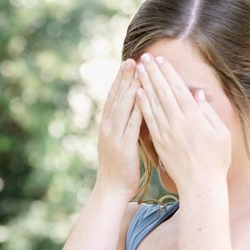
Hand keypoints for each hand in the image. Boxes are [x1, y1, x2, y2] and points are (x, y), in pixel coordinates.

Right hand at [95, 59, 144, 200]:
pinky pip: (131, 123)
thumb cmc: (120, 169)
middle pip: (116, 97)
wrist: (112, 190)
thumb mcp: (120, 144)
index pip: (113, 98)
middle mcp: (107, 128)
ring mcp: (114, 136)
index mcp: (106, 126)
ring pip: (122, 106)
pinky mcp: (123, 146)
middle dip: (124, 78)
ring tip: (137, 71)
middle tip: (132, 59)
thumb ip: (125, 128)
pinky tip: (142, 95)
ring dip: (130, 87)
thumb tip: (135, 113)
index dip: (120, 80)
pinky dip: (136, 108)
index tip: (128, 64)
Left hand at [135, 54, 230, 195]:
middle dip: (154, 73)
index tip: (161, 60)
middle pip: (163, 92)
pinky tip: (137, 93)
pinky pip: (149, 120)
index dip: (169, 73)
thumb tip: (198, 94)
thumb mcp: (221, 134)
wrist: (201, 185)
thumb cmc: (216, 160)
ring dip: (145, 84)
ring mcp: (167, 132)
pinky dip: (143, 105)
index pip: (179, 89)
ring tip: (138, 70)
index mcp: (195, 118)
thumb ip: (209, 113)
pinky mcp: (159, 142)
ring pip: (153, 103)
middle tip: (145, 57)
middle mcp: (179, 122)